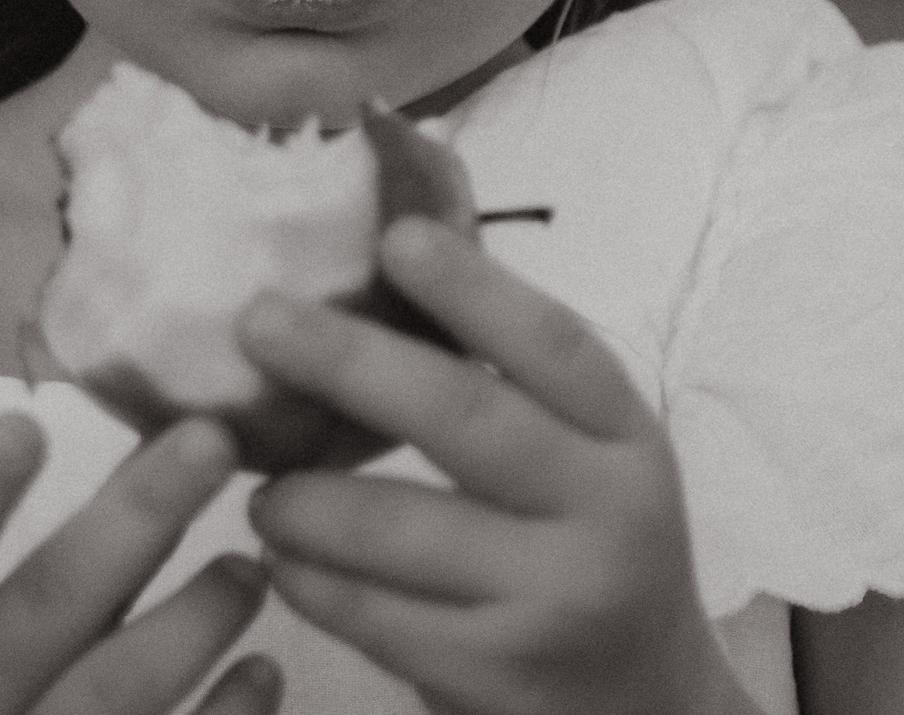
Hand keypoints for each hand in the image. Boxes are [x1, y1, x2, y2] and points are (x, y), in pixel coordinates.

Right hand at [0, 412, 283, 714]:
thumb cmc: (18, 692)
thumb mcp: (17, 623)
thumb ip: (81, 542)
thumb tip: (174, 427)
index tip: (25, 424)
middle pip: (45, 607)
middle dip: (135, 518)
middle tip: (214, 439)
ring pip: (114, 692)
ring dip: (194, 619)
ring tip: (251, 569)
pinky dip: (226, 713)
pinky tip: (265, 670)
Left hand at [236, 218, 756, 714]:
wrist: (645, 706)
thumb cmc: (588, 548)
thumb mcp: (587, 460)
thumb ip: (511, 387)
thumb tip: (377, 270)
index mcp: (625, 436)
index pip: (552, 345)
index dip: (473, 286)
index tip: (392, 236)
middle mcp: (602, 512)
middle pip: (465, 419)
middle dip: (349, 362)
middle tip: (258, 321)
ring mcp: (552, 600)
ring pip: (399, 529)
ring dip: (305, 496)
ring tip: (258, 480)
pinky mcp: (496, 676)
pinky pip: (375, 617)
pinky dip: (311, 581)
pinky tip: (277, 559)